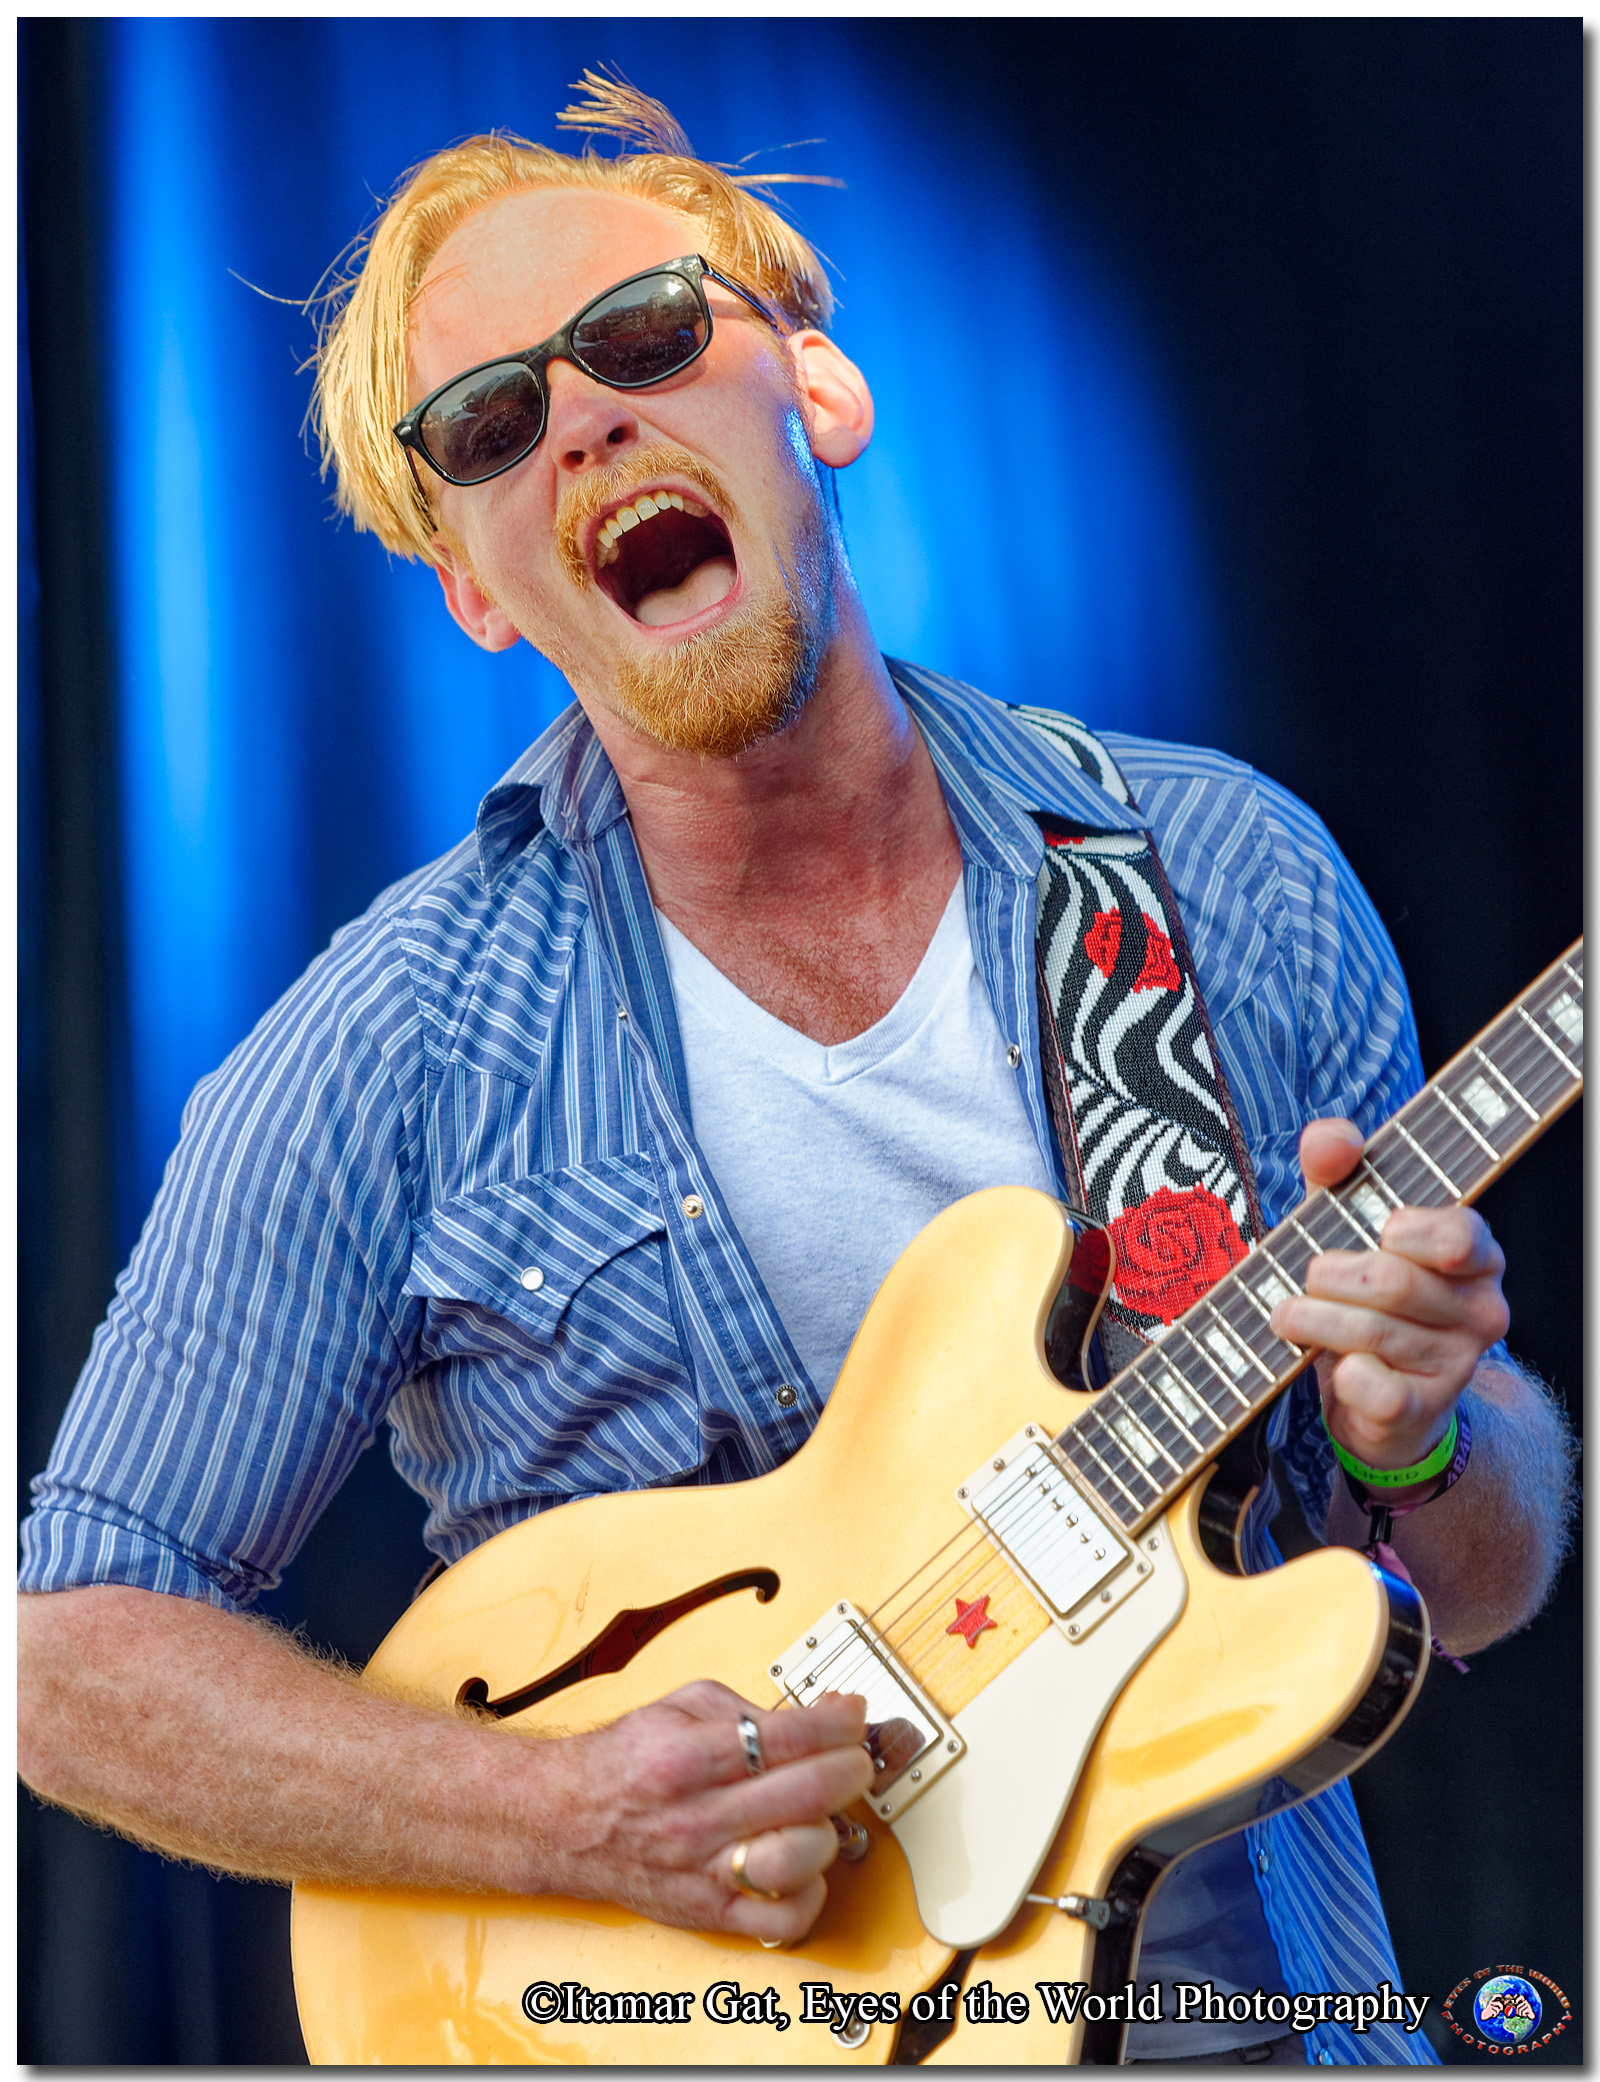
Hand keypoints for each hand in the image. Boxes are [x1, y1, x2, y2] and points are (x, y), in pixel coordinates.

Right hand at [529, 1680, 872, 1940]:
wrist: (564, 1821)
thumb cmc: (624, 1763)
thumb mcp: (680, 1706)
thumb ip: (748, 1709)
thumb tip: (819, 1715)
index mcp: (689, 1756)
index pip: (787, 1737)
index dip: (837, 1722)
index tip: (851, 1714)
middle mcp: (697, 1816)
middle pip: (805, 1793)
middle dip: (850, 1767)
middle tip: (855, 1757)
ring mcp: (704, 1870)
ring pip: (799, 1857)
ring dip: (830, 1828)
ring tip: (823, 1812)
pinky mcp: (708, 1913)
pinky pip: (782, 1918)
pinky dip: (810, 1892)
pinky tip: (804, 1864)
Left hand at [1268, 1117, 1509, 1473]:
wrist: (1376, 1390)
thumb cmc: (1361, 1288)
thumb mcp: (1344, 1218)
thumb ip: (1335, 1166)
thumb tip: (1333, 1138)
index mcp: (1474, 1253)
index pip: (1459, 1234)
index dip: (1410, 1230)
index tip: (1380, 1230)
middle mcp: (1480, 1308)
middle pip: (1392, 1281)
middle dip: (1328, 1275)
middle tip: (1307, 1276)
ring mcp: (1456, 1363)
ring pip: (1372, 1332)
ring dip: (1311, 1319)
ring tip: (1287, 1313)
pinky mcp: (1423, 1409)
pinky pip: (1376, 1388)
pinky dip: (1342, 1375)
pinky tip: (1334, 1366)